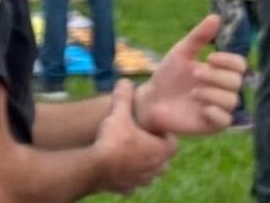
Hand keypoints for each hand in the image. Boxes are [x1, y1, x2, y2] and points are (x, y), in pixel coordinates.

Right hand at [94, 80, 177, 194]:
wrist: (97, 167)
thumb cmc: (113, 140)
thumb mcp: (118, 114)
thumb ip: (123, 97)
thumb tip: (125, 81)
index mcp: (160, 150)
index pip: (172, 143)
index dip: (163, 134)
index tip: (152, 127)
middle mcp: (155, 168)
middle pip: (163, 160)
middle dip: (155, 151)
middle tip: (141, 140)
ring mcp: (142, 180)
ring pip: (149, 173)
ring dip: (143, 165)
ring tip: (129, 153)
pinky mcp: (128, 188)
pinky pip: (133, 183)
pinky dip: (128, 176)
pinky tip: (117, 168)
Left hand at [135, 14, 245, 136]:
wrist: (151, 99)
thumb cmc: (167, 75)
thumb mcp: (181, 52)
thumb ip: (198, 36)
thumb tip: (216, 17)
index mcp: (218, 71)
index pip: (240, 65)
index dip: (229, 60)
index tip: (210, 58)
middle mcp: (222, 89)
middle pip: (238, 81)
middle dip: (216, 76)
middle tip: (195, 74)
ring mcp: (219, 107)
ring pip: (233, 100)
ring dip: (212, 93)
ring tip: (193, 92)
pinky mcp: (212, 124)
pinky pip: (225, 119)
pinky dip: (214, 111)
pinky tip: (199, 107)